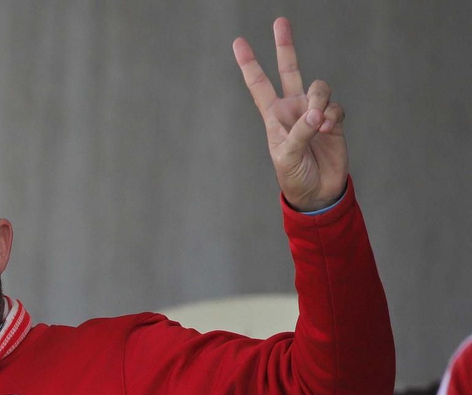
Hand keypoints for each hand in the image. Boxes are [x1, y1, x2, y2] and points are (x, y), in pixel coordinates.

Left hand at [234, 17, 346, 210]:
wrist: (318, 191)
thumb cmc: (294, 175)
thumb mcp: (288, 156)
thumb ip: (300, 131)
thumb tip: (315, 111)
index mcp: (273, 116)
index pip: (259, 86)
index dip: (249, 64)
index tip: (238, 43)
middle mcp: (293, 108)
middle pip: (289, 70)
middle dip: (284, 46)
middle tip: (279, 22)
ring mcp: (314, 111)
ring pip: (319, 87)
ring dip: (319, 101)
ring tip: (318, 123)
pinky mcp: (333, 119)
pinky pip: (335, 105)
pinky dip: (333, 115)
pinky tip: (328, 130)